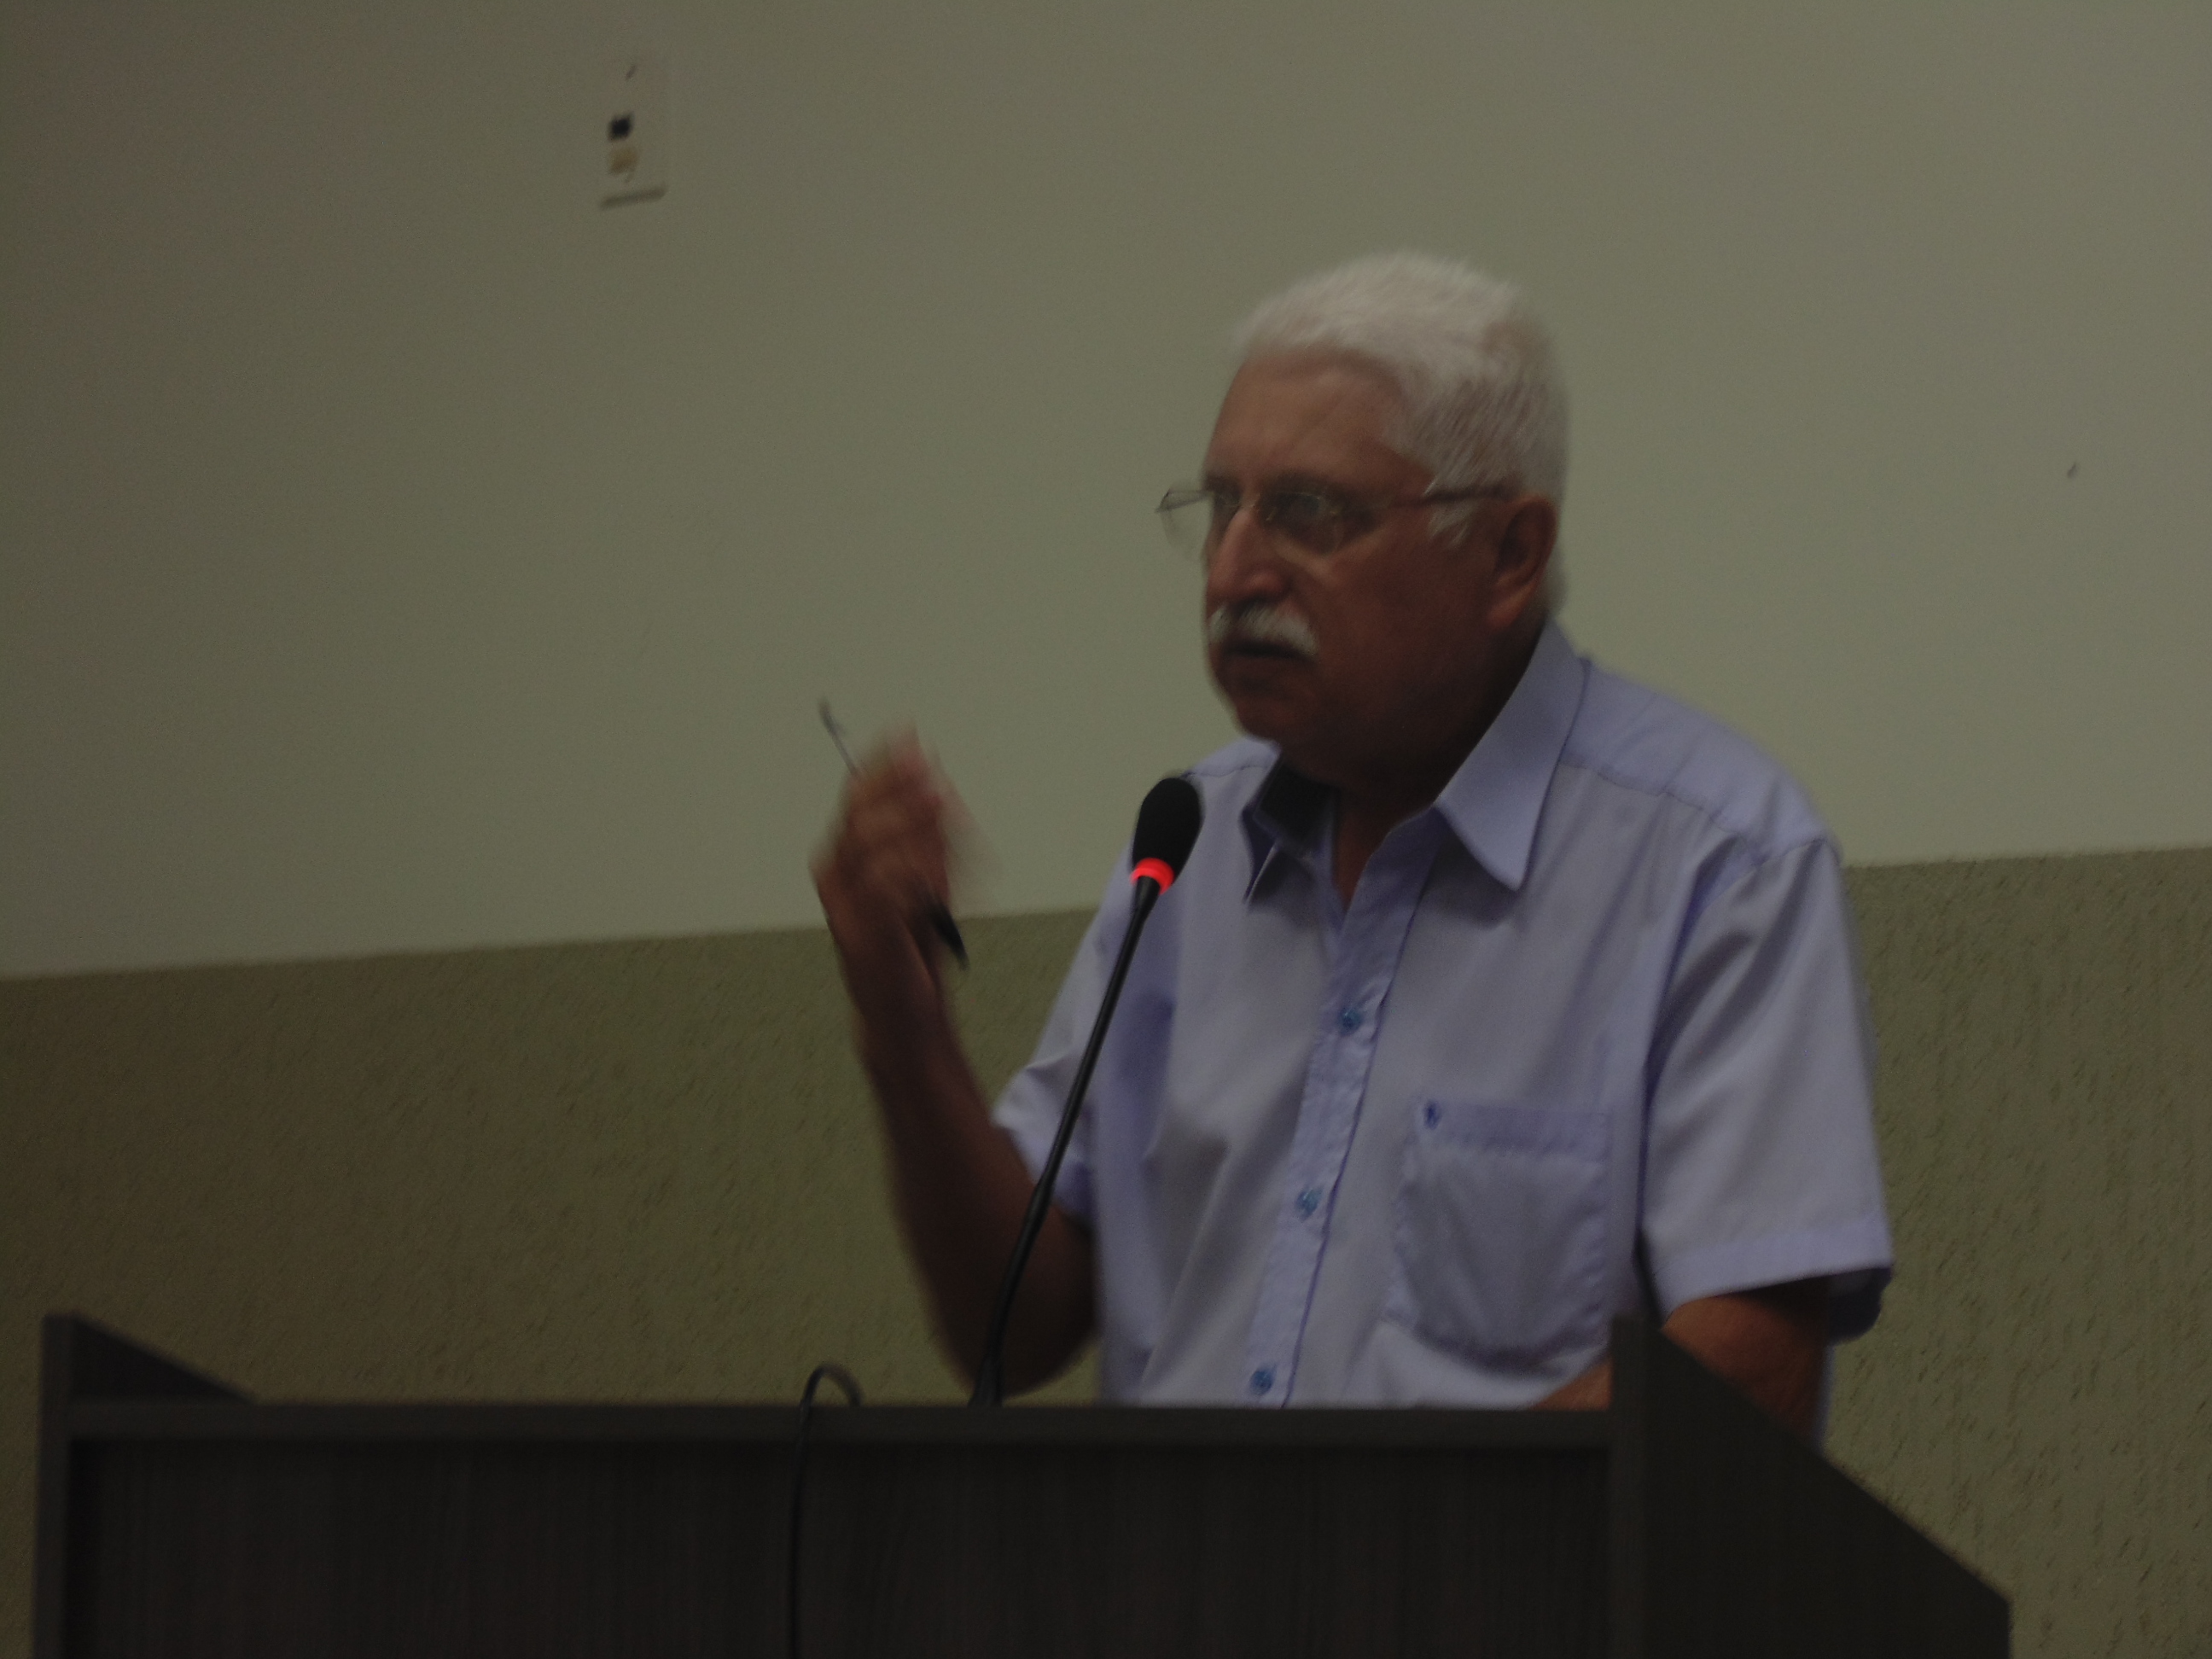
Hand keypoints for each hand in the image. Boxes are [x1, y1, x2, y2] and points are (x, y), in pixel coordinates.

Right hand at [812, 732, 966, 1043]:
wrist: (905, 1012)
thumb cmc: (911, 944)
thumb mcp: (927, 878)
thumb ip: (927, 832)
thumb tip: (935, 778)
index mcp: (847, 853)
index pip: (857, 793)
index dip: (884, 763)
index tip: (908, 735)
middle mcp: (836, 874)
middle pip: (859, 813)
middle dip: (899, 786)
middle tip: (932, 772)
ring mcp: (843, 906)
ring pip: (868, 844)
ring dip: (910, 821)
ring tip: (943, 808)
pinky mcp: (859, 936)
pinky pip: (880, 889)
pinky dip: (909, 870)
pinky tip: (933, 862)